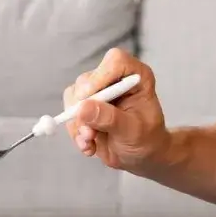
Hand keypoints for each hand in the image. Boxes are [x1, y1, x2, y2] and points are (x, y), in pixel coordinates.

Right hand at [64, 48, 169, 171]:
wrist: (140, 155)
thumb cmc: (146, 139)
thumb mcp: (133, 132)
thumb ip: (111, 119)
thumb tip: (83, 108)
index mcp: (136, 76)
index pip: (115, 61)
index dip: (100, 77)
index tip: (89, 99)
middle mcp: (114, 78)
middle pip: (87, 81)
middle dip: (83, 110)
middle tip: (89, 134)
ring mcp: (97, 91)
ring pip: (73, 97)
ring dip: (78, 124)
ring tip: (91, 142)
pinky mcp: (84, 105)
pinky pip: (69, 113)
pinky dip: (75, 132)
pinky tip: (89, 146)